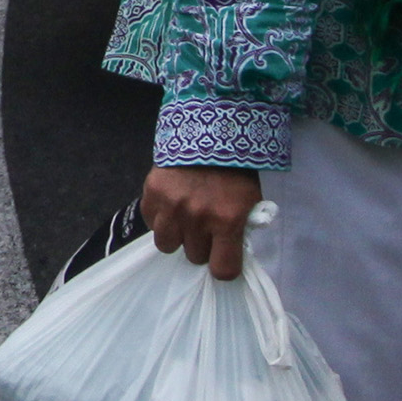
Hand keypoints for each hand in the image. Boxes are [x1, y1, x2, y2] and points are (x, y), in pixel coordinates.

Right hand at [142, 166, 264, 277]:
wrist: (210, 130)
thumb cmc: (234, 169)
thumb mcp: (249, 199)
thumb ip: (240, 228)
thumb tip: (231, 253)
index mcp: (228, 220)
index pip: (223, 270)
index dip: (223, 267)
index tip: (223, 259)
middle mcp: (198, 218)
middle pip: (195, 257)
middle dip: (201, 245)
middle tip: (206, 226)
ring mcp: (172, 207)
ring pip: (168, 245)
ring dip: (177, 235)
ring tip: (185, 218)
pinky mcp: (153, 194)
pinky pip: (151, 223)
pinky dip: (160, 217)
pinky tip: (171, 203)